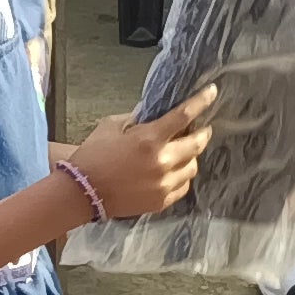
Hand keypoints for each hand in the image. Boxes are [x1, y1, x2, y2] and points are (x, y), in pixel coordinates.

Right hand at [71, 85, 217, 217]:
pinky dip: (182, 176)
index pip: (184, 115)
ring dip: (191, 156)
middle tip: (202, 128)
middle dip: (203, 133)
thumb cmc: (94, 155)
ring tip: (182, 152)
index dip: (201, 102)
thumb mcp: (112, 126)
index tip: (212, 92)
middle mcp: (162, 161)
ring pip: (193, 167)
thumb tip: (153, 113)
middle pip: (197, 144)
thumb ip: (136, 118)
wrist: (82, 192)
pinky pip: (183, 186)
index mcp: (149, 138)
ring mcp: (164, 184)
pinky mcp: (161, 201)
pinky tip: (173, 171)